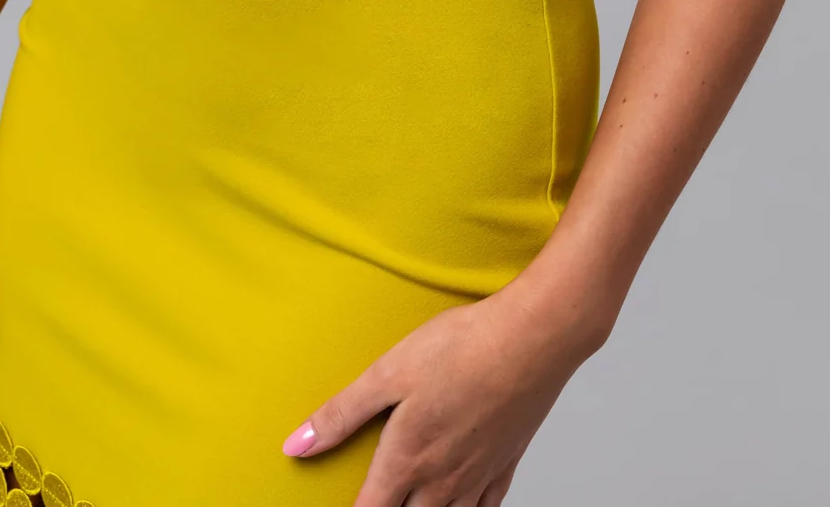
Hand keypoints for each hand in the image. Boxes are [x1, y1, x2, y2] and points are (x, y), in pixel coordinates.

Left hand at [281, 289, 584, 505]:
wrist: (533, 338)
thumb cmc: (462, 348)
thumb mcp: (388, 372)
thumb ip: (342, 414)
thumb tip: (296, 446)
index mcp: (407, 459)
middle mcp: (442, 479)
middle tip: (380, 504)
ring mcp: (477, 475)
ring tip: (413, 506)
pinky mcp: (505, 463)